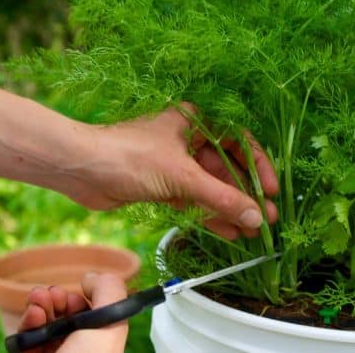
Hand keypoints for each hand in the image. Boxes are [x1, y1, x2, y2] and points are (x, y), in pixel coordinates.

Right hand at [19, 273, 127, 352]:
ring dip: (39, 304)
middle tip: (51, 294)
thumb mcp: (109, 325)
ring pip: (43, 323)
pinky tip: (31, 316)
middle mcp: (78, 351)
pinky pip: (26, 337)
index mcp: (101, 344)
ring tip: (37, 301)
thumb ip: (109, 291)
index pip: (92, 315)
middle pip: (65, 316)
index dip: (83, 298)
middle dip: (56, 297)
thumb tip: (91, 277)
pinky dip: (27, 322)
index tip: (77, 291)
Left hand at [67, 103, 278, 239]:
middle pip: (226, 168)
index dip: (258, 167)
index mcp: (195, 121)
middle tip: (266, 221)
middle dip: (245, 195)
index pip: (238, 141)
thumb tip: (257, 216)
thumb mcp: (182, 176)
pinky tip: (227, 232)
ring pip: (210, 186)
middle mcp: (187, 139)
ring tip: (252, 233)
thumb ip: (221, 197)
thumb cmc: (129, 157)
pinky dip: (208, 214)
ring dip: (229, 209)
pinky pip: (193, 199)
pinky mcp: (161, 183)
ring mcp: (173, 163)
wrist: (82, 169)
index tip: (271, 192)